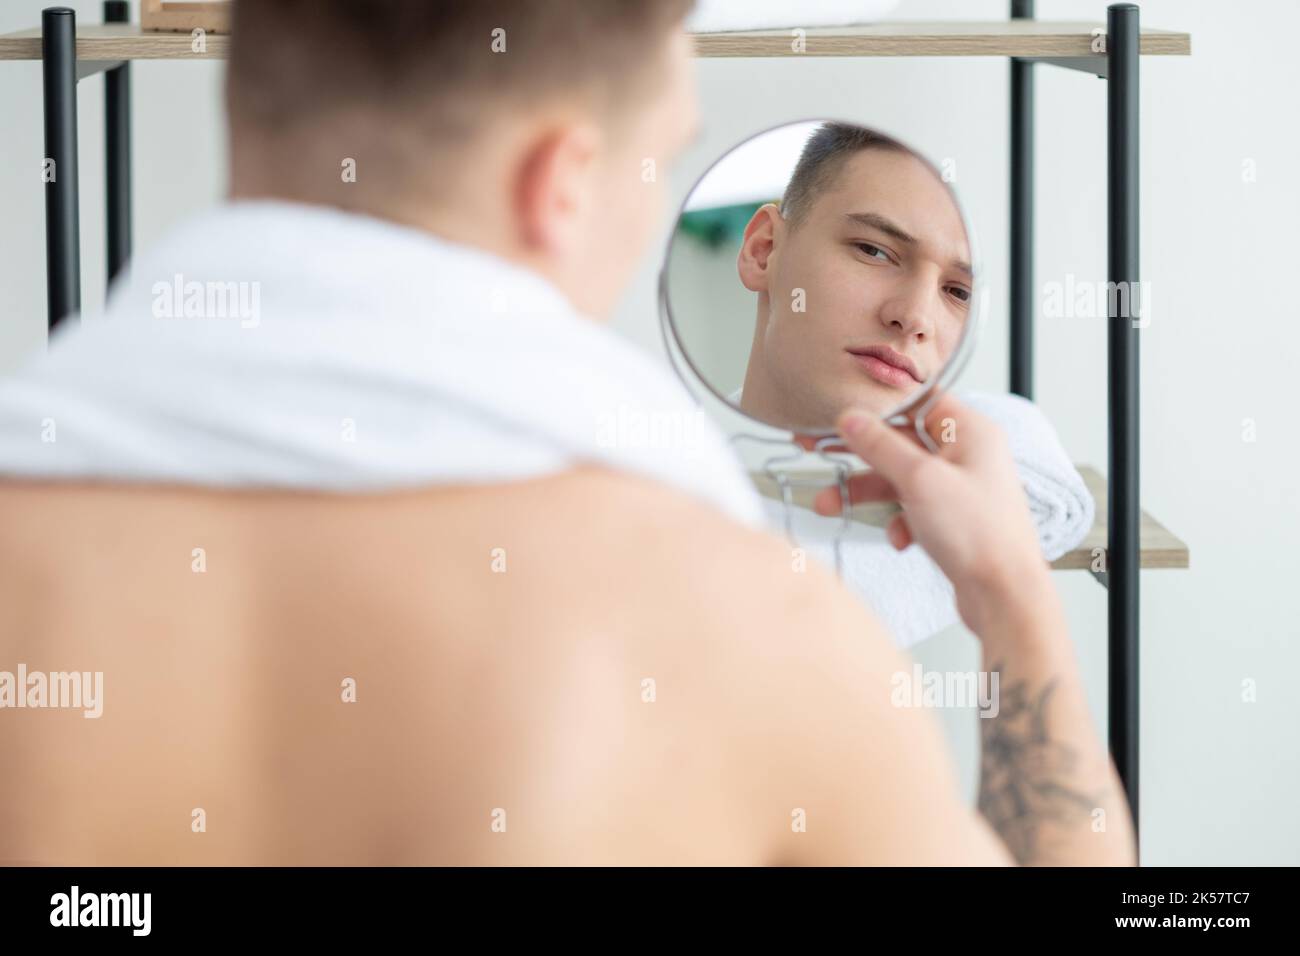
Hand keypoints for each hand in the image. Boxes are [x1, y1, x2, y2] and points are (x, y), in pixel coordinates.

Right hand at [810, 391, 1054, 635]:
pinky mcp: (952, 518)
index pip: (915, 402)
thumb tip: (850, 418)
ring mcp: (959, 488)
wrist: (1004, 596)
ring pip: (900, 479)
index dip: (875, 408)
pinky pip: (912, 508)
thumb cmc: (978, 533)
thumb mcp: (919, 480)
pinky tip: (898, 540)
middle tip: (815, 450)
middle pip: (900, 442)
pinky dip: (897, 522)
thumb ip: (880, 445)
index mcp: (970, 431)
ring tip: (828, 506)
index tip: (836, 415)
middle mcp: (967, 454)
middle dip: (858, 457)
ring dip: (866, 493)